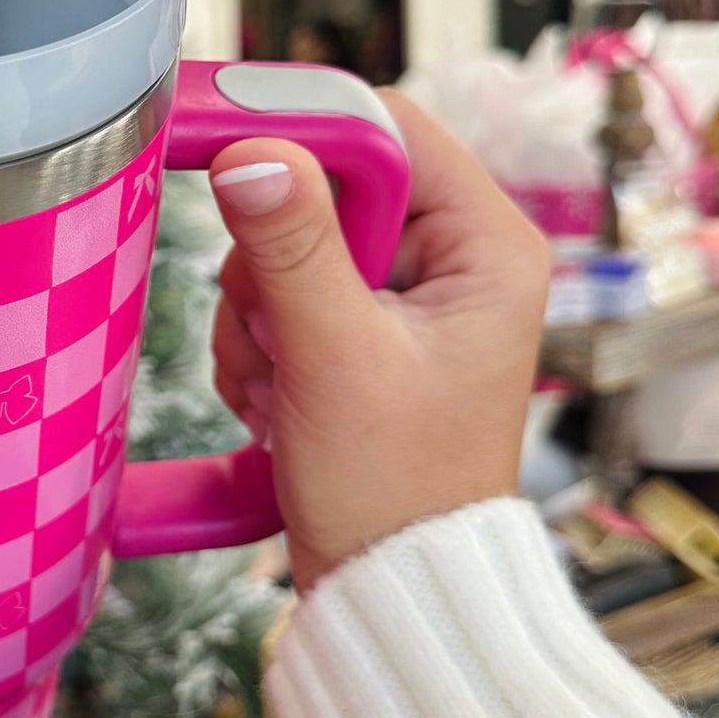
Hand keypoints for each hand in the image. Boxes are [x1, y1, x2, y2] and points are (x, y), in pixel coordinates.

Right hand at [208, 89, 549, 592]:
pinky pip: (281, 295)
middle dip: (274, 264)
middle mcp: (454, 259)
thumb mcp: (334, 358)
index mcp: (485, 245)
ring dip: (258, 316)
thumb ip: (291, 248)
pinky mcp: (362, 333)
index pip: (385, 128)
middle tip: (279, 334)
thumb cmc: (393, 491)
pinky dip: (260, 346)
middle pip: (323, 189)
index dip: (304, 139)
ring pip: (289, 245)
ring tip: (281, 387)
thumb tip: (251, 153)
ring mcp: (405, 298)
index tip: (233, 168)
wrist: (390, 588)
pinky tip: (276, 401)